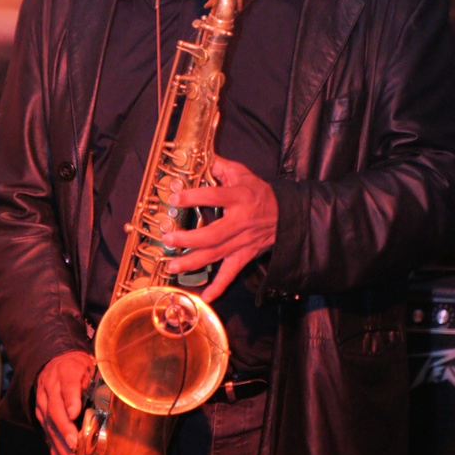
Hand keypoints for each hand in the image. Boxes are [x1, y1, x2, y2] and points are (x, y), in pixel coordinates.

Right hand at [35, 350, 94, 454]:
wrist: (54, 361)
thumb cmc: (77, 367)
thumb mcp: (88, 365)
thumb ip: (93, 379)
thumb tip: (104, 397)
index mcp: (66, 371)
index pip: (68, 384)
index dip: (71, 399)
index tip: (75, 413)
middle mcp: (50, 387)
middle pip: (55, 409)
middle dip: (64, 428)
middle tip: (73, 443)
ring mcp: (42, 401)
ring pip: (49, 423)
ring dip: (58, 443)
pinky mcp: (40, 413)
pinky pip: (45, 431)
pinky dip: (52, 448)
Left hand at [166, 155, 277, 302]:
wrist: (286, 215)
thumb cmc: (259, 193)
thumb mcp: (243, 174)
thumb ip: (221, 166)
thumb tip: (202, 157)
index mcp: (239, 198)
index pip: (215, 196)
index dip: (194, 197)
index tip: (174, 198)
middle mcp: (239, 222)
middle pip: (212, 234)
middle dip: (188, 239)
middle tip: (168, 239)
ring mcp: (242, 242)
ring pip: (216, 255)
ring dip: (193, 262)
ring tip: (172, 265)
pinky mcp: (245, 255)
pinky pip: (231, 273)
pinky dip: (219, 286)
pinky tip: (205, 297)